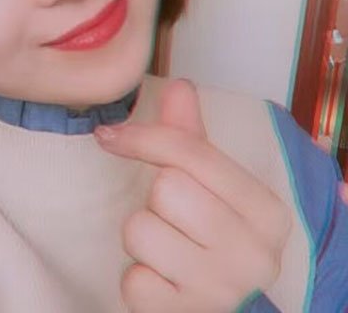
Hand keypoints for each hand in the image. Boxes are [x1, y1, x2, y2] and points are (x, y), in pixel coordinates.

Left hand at [94, 79, 291, 312]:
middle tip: (172, 218)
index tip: (110, 136)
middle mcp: (254, 253)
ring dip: (141, 238)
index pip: (191, 153)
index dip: (143, 138)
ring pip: (140, 230)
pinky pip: (132, 280)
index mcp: (266, 210)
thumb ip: (192, 138)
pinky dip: (137, 278)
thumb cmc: (216, 240)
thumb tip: (179, 85)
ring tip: (167, 251)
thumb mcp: (214, 189)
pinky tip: (162, 282)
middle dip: (155, 200)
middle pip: (166, 188)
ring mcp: (221, 292)